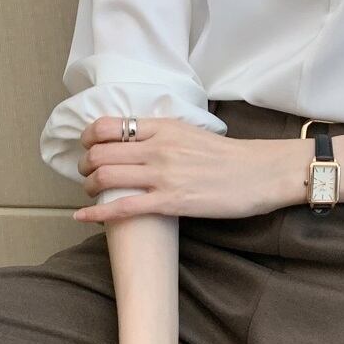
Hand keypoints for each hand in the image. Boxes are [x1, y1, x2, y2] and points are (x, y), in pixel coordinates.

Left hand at [72, 115, 306, 223]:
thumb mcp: (191, 132)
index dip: (89, 138)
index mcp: (163, 127)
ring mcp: (163, 175)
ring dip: (89, 187)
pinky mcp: (171, 202)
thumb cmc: (230, 156)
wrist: (261, 173)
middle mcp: (158, 148)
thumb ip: (162, 134)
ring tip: (92, 193)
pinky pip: (123, 208)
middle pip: (100, 153)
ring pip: (106, 178)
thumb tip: (137, 140)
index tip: (88, 148)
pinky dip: (97, 214)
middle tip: (87, 174)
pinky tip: (83, 217)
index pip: (108, 126)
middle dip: (85, 166)